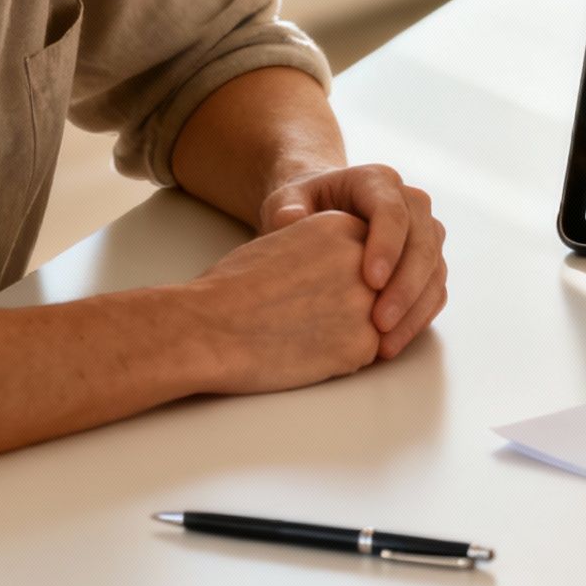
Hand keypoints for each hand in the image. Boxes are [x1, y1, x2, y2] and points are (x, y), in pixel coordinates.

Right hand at [178, 211, 382, 392]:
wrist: (207, 328)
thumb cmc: (233, 287)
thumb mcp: (287, 240)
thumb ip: (327, 249)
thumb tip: (346, 268)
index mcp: (343, 226)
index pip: (368, 255)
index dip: (339, 277)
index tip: (311, 287)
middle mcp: (365, 260)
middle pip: (377, 288)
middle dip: (350, 305)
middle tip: (306, 312)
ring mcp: (368, 303)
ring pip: (377, 323)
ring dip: (347, 332)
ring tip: (302, 330)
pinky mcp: (363, 345)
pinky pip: (365, 354)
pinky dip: (340, 358)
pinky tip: (305, 352)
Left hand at [260, 164, 447, 358]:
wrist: (323, 215)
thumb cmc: (301, 207)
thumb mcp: (285, 201)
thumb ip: (284, 208)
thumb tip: (288, 219)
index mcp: (378, 181)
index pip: (393, 210)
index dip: (387, 245)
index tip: (370, 281)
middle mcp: (411, 204)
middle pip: (424, 242)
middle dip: (405, 286)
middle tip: (379, 322)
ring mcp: (426, 234)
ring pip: (435, 270)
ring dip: (415, 309)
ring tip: (385, 343)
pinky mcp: (429, 264)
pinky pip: (435, 291)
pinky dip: (419, 318)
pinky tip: (392, 343)